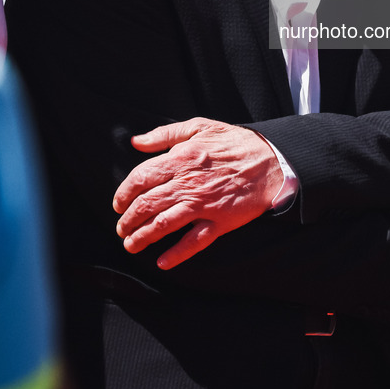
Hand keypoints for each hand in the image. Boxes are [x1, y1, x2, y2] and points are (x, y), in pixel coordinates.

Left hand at [113, 118, 282, 268]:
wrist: (271, 161)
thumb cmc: (234, 142)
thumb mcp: (200, 126)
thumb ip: (164, 134)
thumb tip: (137, 142)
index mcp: (182, 157)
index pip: (141, 178)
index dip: (124, 193)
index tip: (118, 203)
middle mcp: (189, 183)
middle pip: (147, 204)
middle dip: (128, 220)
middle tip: (122, 228)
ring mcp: (204, 204)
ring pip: (164, 225)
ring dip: (143, 238)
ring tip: (131, 245)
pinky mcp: (220, 222)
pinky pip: (194, 242)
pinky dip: (177, 254)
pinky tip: (163, 262)